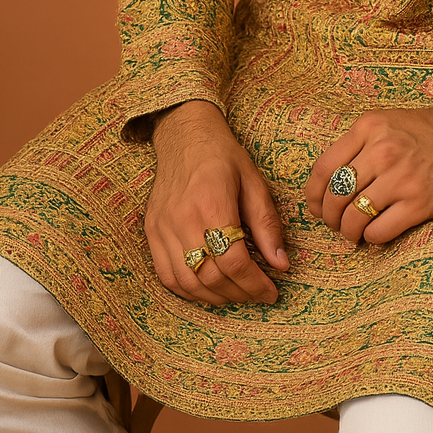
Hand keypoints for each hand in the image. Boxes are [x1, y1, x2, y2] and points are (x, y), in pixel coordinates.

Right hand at [146, 101, 288, 306]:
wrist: (184, 135)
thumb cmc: (223, 156)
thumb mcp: (254, 182)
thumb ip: (267, 225)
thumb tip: (281, 264)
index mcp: (212, 203)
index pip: (233, 260)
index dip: (255, 283)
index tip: (271, 291)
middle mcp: (182, 219)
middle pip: (210, 276)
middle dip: (239, 293)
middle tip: (258, 293)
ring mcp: (162, 228)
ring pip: (187, 282)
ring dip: (214, 296)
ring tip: (237, 293)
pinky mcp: (151, 232)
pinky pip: (166, 275)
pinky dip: (189, 290)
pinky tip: (208, 288)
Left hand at [306, 102, 432, 245]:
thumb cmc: (425, 132)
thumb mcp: (385, 123)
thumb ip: (356, 146)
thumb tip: (326, 185)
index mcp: (368, 128)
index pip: (322, 169)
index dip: (313, 195)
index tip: (316, 207)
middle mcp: (382, 151)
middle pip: (335, 197)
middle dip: (330, 218)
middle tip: (336, 223)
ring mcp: (401, 178)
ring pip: (353, 219)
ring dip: (348, 232)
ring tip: (354, 232)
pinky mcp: (419, 203)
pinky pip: (378, 232)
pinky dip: (371, 238)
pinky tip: (377, 232)